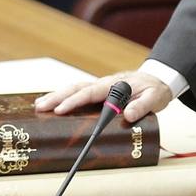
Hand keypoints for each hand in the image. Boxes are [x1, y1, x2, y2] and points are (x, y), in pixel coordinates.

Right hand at [34, 70, 173, 123]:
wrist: (156, 80)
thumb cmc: (153, 90)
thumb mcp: (154, 99)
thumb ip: (142, 106)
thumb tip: (128, 115)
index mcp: (113, 85)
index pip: (89, 93)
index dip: (73, 101)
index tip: (59, 110)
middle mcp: (103, 84)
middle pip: (75, 89)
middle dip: (56, 97)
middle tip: (40, 107)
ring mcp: (99, 87)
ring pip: (74, 89)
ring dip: (56, 96)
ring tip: (39, 105)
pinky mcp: (99, 92)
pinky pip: (78, 92)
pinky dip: (64, 96)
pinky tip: (53, 103)